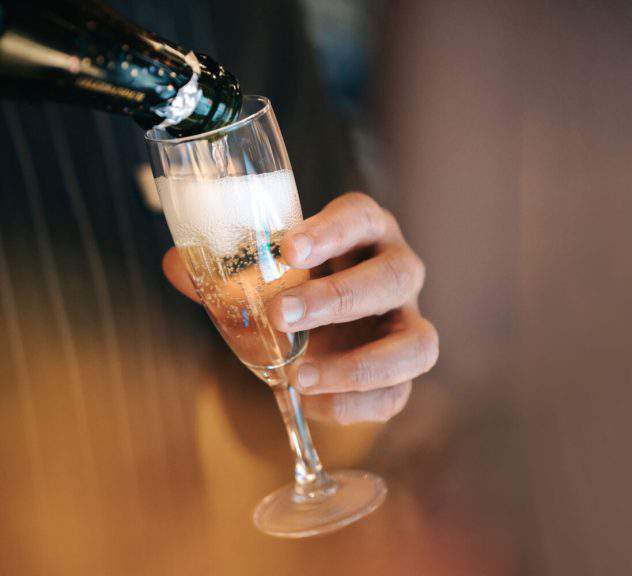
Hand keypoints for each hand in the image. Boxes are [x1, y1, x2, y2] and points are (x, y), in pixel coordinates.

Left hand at [163, 192, 437, 424]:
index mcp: (366, 233)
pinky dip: (355, 404)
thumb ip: (226, 270)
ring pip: (418, 344)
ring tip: (300, 376)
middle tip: (281, 315)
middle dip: (339, 297)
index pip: (362, 217)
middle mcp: (397, 273)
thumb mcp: (266, 271)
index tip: (289, 248)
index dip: (333, 231)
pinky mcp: (403, 372)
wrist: (326, 328)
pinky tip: (313, 402)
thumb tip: (176, 266)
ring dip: (360, 365)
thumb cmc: (297, 286)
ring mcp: (408, 325)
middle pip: (395, 277)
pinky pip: (398, 394)